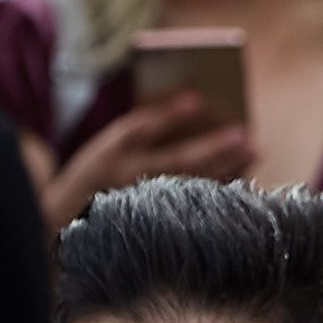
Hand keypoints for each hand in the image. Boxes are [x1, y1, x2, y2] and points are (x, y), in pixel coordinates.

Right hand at [43, 89, 257, 224]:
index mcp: (110, 157)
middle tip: (246, 135)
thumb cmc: (99, 173)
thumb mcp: (109, 145)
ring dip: (225, 170)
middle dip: (212, 148)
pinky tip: (243, 178)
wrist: (68, 222)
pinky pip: (194, 210)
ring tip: (254, 152)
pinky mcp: (155, 224)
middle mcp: (127, 183)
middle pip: (175, 162)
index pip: (138, 129)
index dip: (167, 114)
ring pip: (190, 188)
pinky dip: (219, 192)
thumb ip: (146, 126)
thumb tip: (197, 105)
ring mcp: (143, 207)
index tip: (197, 98)